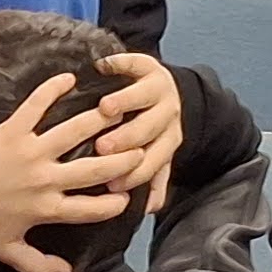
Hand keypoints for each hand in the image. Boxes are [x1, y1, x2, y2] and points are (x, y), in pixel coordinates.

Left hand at [0, 75, 134, 271]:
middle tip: (138, 149)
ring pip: (75, 131)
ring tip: (117, 111)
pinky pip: (36, 105)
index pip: (93, 209)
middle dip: (124, 159)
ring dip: (100, 119)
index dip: (115, 204)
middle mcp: (46, 180)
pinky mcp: (12, 130)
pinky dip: (52, 89)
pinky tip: (70, 78)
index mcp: (47, 209)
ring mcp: (30, 152)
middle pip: (96, 168)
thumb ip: (38, 265)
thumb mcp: (7, 250)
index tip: (128, 197)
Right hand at [88, 53, 183, 208]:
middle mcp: (167, 114)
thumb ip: (153, 179)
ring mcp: (158, 88)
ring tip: (105, 108)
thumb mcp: (157, 153)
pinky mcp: (147, 65)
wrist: (168, 90)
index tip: (111, 183)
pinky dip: (119, 63)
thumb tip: (148, 209)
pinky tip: (101, 67)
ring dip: (126, 101)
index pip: (154, 160)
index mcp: (170, 139)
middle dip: (127, 139)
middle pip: (149, 128)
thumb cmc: (153, 129)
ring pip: (143, 95)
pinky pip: (135, 61)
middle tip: (103, 147)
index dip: (135, 173)